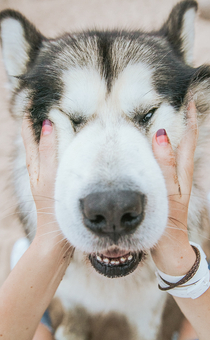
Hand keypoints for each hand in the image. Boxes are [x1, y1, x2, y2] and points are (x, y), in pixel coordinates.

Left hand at [21, 117, 72, 253]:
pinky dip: (58, 147)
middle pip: (35, 141)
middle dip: (37, 123)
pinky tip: (67, 147)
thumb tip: (47, 124)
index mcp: (35, 165)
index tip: (34, 100)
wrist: (55, 238)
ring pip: (45, 150)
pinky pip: (55, 159)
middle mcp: (39, 169)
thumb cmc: (52, 209)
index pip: (30, 135)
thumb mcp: (49, 177)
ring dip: (47, 134)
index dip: (30, 118)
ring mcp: (47, 177)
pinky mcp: (56, 183)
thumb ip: (48, 152)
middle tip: (43, 105)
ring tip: (53, 119)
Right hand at [151, 101, 197, 275]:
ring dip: (174, 136)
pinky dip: (162, 152)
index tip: (190, 101)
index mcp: (182, 172)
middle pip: (185, 144)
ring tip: (167, 121)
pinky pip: (166, 165)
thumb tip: (162, 134)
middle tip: (179, 106)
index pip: (188, 139)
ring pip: (176, 154)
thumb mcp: (167, 193)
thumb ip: (164, 165)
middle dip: (184, 124)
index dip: (190, 120)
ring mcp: (174, 183)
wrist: (170, 249)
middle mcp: (180, 175)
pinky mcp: (166, 190)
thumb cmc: (169, 223)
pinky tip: (152, 152)